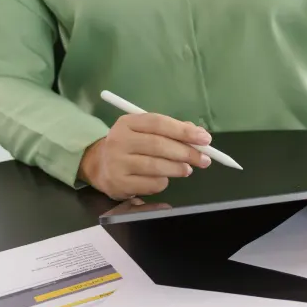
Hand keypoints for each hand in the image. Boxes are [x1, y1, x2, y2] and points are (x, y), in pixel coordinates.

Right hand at [79, 114, 212, 199]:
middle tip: (205, 159)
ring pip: (156, 166)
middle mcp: (118, 140)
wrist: (101, 167)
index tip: (205, 139)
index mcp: (127, 123)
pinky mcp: (119, 183)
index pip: (158, 123)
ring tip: (187, 170)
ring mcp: (116, 162)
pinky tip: (164, 179)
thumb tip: (199, 134)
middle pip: (158, 145)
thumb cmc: (132, 147)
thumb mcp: (146, 133)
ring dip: (177, 169)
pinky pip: (151, 184)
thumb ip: (171, 131)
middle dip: (186, 153)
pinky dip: (163, 182)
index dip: (183, 131)